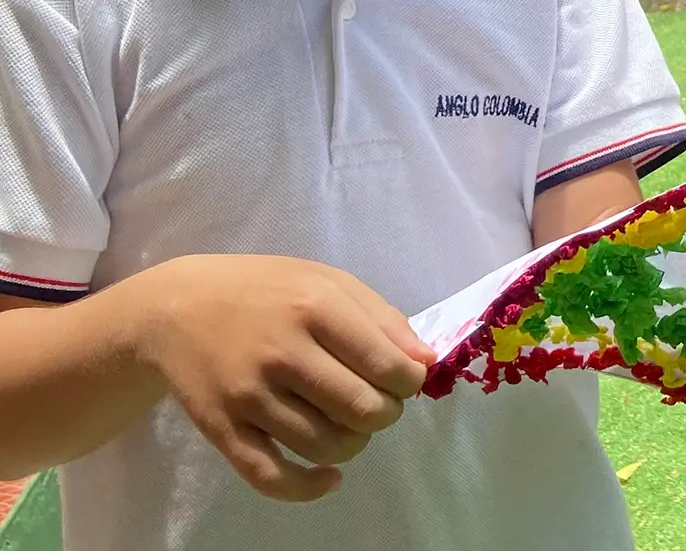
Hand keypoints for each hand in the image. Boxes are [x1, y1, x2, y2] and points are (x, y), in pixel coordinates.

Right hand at [128, 255, 433, 502]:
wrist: (175, 309)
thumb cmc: (266, 291)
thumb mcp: (328, 282)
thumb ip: (382, 319)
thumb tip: (425, 363)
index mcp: (315, 308)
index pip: (388, 366)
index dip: (409, 383)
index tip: (403, 381)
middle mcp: (283, 353)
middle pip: (363, 410)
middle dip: (386, 414)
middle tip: (376, 402)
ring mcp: (249, 395)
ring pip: (326, 445)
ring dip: (353, 443)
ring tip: (348, 423)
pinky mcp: (222, 430)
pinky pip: (272, 477)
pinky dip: (310, 487)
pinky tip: (328, 475)